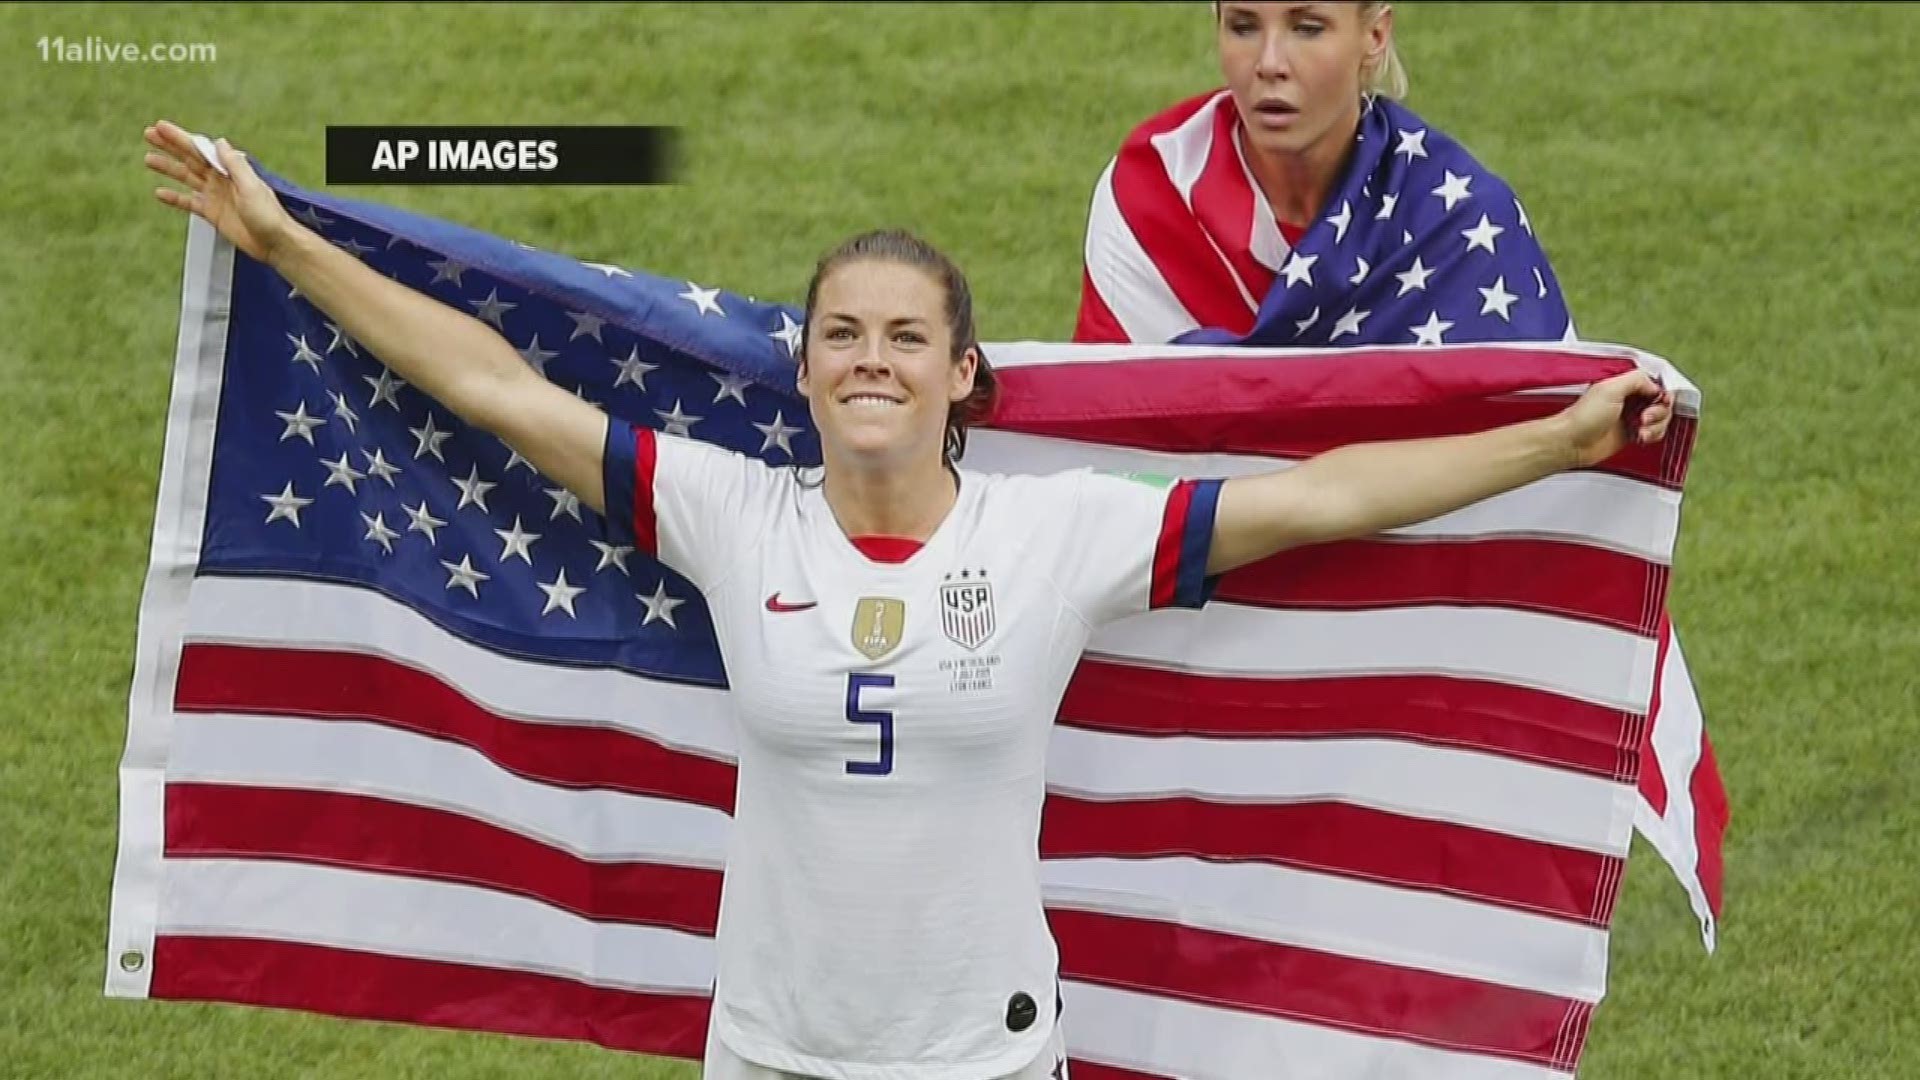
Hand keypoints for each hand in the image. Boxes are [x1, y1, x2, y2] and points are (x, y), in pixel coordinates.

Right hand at [144, 120, 296, 262]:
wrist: (275, 243)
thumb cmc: (270, 216)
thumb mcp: (251, 186)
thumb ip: (235, 165)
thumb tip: (221, 143)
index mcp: (231, 170)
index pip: (201, 149)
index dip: (181, 138)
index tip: (162, 127)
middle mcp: (221, 180)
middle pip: (190, 159)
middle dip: (170, 146)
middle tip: (149, 134)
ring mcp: (216, 196)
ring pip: (187, 177)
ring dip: (169, 168)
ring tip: (150, 158)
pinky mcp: (213, 213)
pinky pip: (189, 203)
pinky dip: (175, 197)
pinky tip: (160, 192)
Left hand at [1555, 369, 1675, 467]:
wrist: (1571, 443)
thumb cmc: (1584, 418)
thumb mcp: (1610, 389)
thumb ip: (1636, 380)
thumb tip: (1655, 385)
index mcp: (1624, 386)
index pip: (1655, 385)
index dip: (1661, 394)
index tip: (1659, 401)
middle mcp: (1629, 400)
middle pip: (1662, 403)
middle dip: (1659, 412)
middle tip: (1644, 418)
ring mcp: (1631, 418)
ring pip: (1660, 419)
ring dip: (1656, 426)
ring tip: (1641, 431)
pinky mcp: (1631, 434)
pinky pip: (1654, 433)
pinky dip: (1652, 435)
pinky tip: (1640, 438)